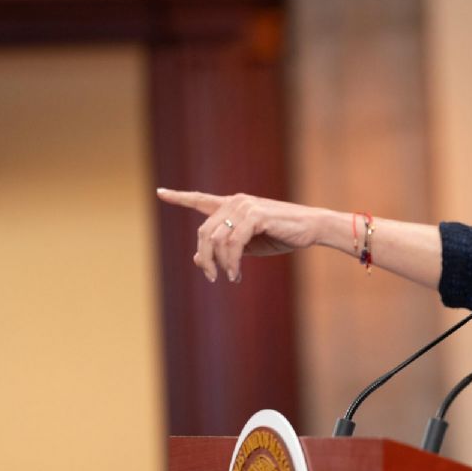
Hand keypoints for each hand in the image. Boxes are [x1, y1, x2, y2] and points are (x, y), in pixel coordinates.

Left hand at [156, 188, 320, 282]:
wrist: (311, 228)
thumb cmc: (283, 235)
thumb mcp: (249, 245)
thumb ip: (225, 248)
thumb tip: (196, 258)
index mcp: (232, 205)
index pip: (200, 199)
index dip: (179, 197)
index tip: (160, 193)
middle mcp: (235, 201)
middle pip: (204, 232)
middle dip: (204, 258)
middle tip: (212, 277)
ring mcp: (244, 206)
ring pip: (217, 240)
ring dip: (220, 264)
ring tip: (230, 277)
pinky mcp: (255, 215)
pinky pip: (233, 243)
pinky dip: (232, 261)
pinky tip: (236, 274)